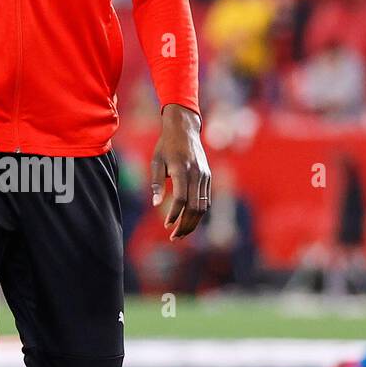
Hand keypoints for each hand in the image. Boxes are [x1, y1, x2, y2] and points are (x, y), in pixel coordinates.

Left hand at [151, 104, 210, 239]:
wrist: (185, 129)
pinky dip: (198, 213)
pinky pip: (206, 200)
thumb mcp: (156, 161)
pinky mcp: (208, 177)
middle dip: (185, 225)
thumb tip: (156, 204)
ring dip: (193, 223)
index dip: (174, 214)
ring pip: (203, 206)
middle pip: (195, 207)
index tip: (166, 225)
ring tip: (181, 233)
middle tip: (174, 237)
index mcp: (182, 170)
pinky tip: (188, 221)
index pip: (181, 199)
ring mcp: (205, 176)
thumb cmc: (166, 146)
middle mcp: (196, 174)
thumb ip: (157, 183)